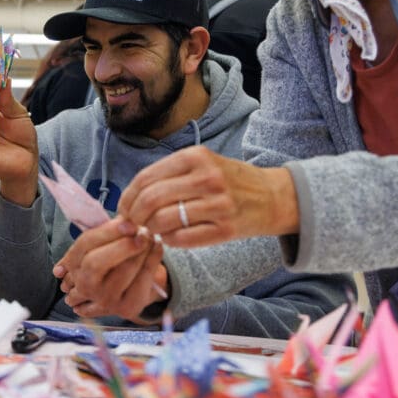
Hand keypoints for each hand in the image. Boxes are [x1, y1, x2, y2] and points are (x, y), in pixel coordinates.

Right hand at [53, 217, 165, 320]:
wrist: (131, 287)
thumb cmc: (115, 259)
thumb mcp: (105, 243)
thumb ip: (109, 231)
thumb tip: (127, 220)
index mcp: (74, 264)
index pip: (85, 245)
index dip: (107, 232)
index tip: (128, 222)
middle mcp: (85, 284)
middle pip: (95, 263)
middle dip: (121, 245)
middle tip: (142, 232)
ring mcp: (105, 299)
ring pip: (122, 271)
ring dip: (141, 250)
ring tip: (150, 236)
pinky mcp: (127, 308)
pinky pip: (142, 280)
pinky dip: (153, 259)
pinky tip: (157, 246)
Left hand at [116, 147, 299, 247]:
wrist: (274, 196)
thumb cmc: (230, 180)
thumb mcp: (203, 163)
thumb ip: (169, 174)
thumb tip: (131, 196)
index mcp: (196, 157)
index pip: (146, 178)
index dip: (128, 197)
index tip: (123, 209)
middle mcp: (207, 177)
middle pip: (151, 200)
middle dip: (134, 216)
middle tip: (132, 224)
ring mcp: (218, 204)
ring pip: (163, 220)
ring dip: (150, 229)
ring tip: (152, 230)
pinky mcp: (225, 229)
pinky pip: (182, 238)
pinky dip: (168, 240)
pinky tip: (170, 237)